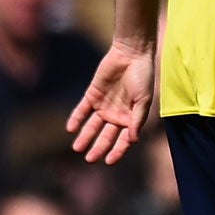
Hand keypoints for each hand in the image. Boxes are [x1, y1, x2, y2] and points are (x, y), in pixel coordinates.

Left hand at [67, 40, 155, 164]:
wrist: (131, 53)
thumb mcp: (143, 100)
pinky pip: (82, 110)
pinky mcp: (92, 94)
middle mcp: (116, 115)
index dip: (117, 151)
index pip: (123, 140)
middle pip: (105, 136)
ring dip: (85, 137)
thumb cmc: (142, 76)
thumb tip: (133, 140)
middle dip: (98, 148)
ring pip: (92, 126)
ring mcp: (103, 105)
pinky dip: (76, 119)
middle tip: (89, 159)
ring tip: (77, 148)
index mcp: (130, 118)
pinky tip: (71, 128)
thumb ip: (137, 120)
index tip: (108, 161)